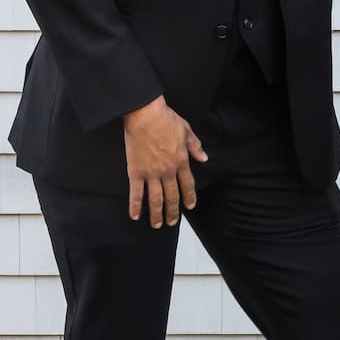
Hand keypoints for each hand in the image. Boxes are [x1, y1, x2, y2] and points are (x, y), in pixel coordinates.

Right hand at [123, 95, 207, 227]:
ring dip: (157, 214)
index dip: (189, 197)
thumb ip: (195, 146)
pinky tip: (135, 216)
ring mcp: (151, 173)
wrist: (146, 115)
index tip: (190, 206)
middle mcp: (168, 171)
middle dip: (173, 212)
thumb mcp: (187, 131)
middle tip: (172, 222)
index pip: (188, 184)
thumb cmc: (166, 119)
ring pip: (156, 199)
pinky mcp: (136, 172)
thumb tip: (204, 158)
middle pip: (172, 196)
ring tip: (157, 224)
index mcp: (181, 161)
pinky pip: (136, 193)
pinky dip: (135, 206)